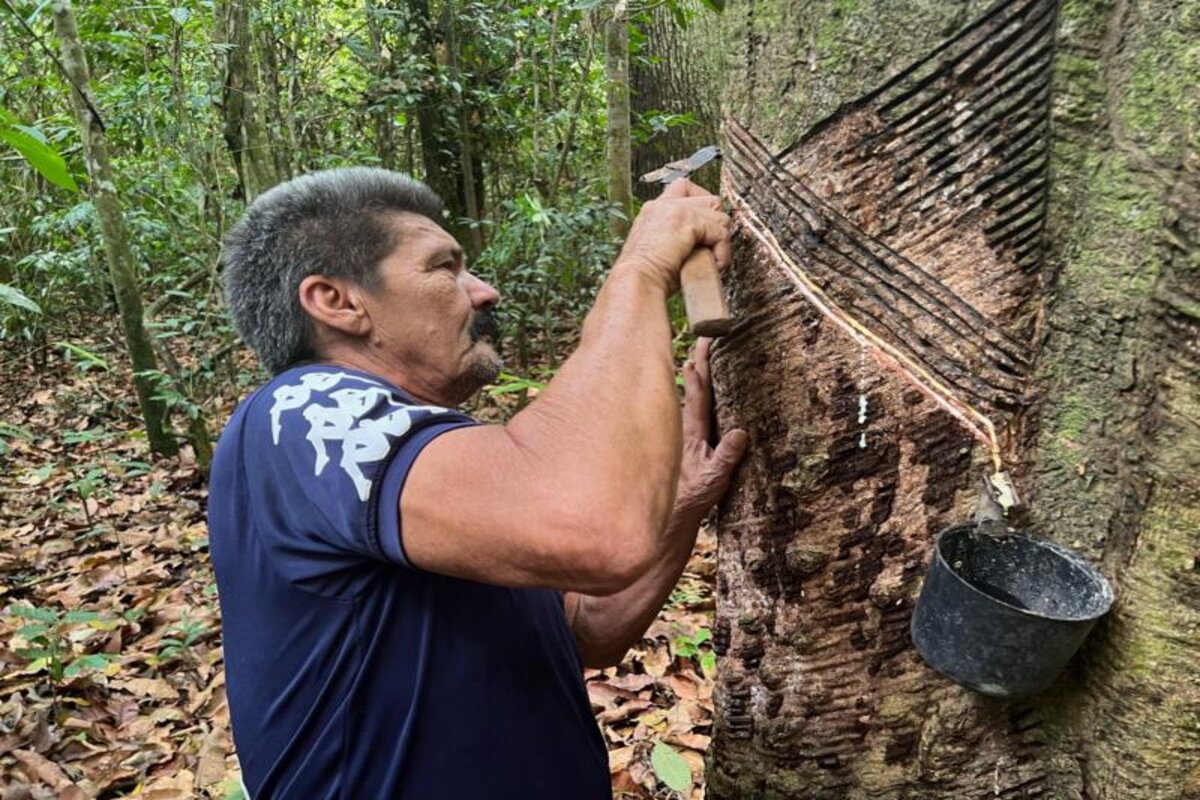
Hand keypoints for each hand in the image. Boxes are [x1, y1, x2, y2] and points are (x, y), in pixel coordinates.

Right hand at [615, 179, 731, 292]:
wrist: (636, 282)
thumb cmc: (645, 278)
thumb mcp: (658, 250)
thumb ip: (677, 238)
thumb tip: (702, 243)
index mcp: (653, 210)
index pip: (685, 188)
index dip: (702, 206)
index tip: (706, 230)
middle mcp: (663, 205)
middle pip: (709, 199)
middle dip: (717, 224)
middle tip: (712, 248)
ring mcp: (675, 210)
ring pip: (719, 216)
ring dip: (720, 241)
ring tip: (711, 260)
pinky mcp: (687, 222)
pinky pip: (721, 234)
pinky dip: (722, 252)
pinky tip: (714, 265)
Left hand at [674, 338, 747, 521]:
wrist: (675, 515)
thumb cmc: (693, 497)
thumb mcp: (714, 479)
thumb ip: (726, 457)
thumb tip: (740, 433)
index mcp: (694, 433)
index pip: (698, 398)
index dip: (700, 375)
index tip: (701, 350)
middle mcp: (688, 429)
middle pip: (696, 389)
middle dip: (700, 362)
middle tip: (704, 337)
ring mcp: (688, 434)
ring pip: (693, 398)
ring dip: (697, 374)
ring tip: (698, 352)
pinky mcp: (691, 442)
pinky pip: (696, 410)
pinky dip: (698, 394)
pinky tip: (699, 385)